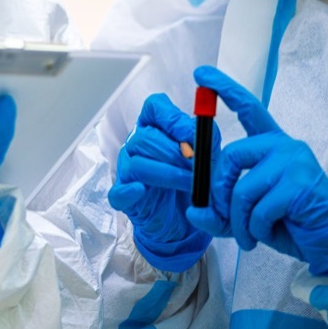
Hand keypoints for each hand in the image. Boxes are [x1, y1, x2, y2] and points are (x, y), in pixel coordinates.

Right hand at [108, 93, 214, 271]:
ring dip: (167, 173)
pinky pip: (118, 191)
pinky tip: (141, 190)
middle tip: (197, 167)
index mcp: (157, 129)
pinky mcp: (124, 198)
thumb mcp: (208, 158)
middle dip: (175, 152)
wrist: (186, 220)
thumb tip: (202, 136)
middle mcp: (137, 145)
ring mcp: (127, 171)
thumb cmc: (193, 183)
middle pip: (146, 137)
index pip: (154, 108)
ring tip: (189, 184)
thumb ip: (207, 142)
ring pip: (137, 163)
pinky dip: (128, 190)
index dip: (171, 117)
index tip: (190, 134)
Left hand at [185, 65, 327, 277]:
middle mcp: (283, 146)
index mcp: (271, 145)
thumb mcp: (247, 216)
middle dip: (218, 193)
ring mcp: (293, 162)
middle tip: (222, 217)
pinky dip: (254, 229)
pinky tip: (265, 235)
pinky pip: (258, 209)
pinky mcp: (299, 184)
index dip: (224, 90)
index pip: (247, 108)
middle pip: (229, 156)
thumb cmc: (291, 223)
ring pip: (241, 188)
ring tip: (248, 235)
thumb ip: (219, 212)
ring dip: (237, 220)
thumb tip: (192, 212)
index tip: (201, 74)